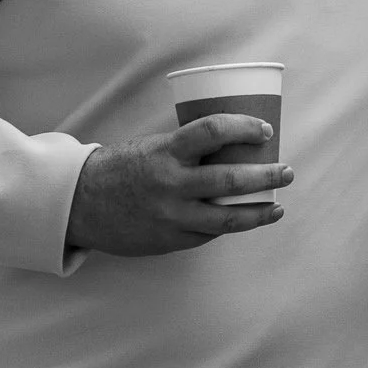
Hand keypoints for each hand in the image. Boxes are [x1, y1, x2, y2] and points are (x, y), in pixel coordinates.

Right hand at [66, 114, 292, 255]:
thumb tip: (233, 146)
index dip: (244, 128)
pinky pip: (209, 234)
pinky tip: (246, 221)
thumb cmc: (121, 169)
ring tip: (278, 207)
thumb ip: (187, 149)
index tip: (264, 131)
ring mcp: (172, 215)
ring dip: (260, 212)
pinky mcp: (171, 240)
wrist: (80, 204)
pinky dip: (231, 227)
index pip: (214, 130)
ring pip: (228, 218)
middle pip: (232, 179)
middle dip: (267, 176)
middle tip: (287, 171)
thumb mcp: (152, 148)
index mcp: (166, 151)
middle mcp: (171, 184)